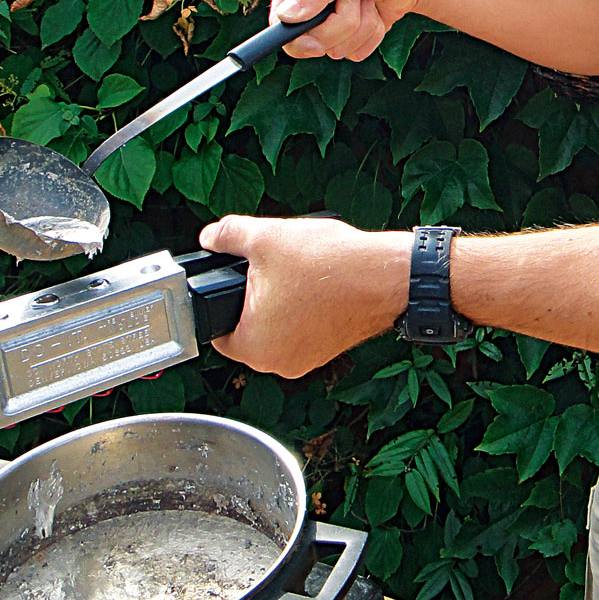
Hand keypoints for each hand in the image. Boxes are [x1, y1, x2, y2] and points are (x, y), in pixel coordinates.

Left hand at [199, 215, 411, 377]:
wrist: (387, 277)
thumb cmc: (331, 267)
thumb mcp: (265, 238)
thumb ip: (227, 236)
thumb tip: (211, 237)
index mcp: (254, 347)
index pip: (217, 329)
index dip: (222, 297)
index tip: (235, 278)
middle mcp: (279, 363)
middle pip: (248, 327)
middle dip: (254, 297)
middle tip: (268, 269)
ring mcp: (306, 359)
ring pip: (276, 327)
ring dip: (280, 302)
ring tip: (295, 273)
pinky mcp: (327, 350)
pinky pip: (301, 329)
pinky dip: (302, 309)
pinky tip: (315, 284)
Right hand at [272, 0, 420, 60]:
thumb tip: (287, 17)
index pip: (279, 20)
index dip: (295, 37)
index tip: (315, 41)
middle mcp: (309, 5)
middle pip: (312, 42)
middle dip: (341, 24)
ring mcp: (329, 24)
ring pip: (337, 49)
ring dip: (361, 25)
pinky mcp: (349, 38)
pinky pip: (356, 53)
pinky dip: (372, 34)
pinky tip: (373, 11)